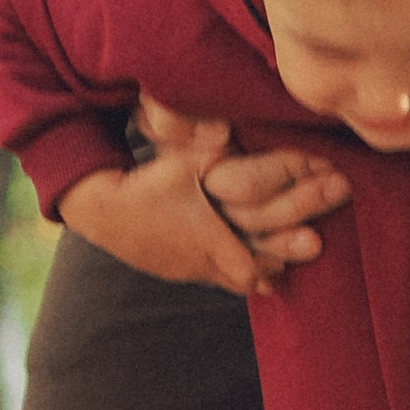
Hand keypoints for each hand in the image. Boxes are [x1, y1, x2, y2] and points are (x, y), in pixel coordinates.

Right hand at [59, 95, 349, 297]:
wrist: (98, 209)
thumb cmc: (145, 183)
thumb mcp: (182, 161)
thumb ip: (212, 147)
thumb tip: (231, 129)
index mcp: (207, 238)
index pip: (252, 267)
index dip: (279, 257)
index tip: (310, 241)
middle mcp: (200, 261)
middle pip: (250, 279)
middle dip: (280, 261)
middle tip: (309, 245)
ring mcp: (186, 269)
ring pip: (231, 281)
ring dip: (257, 268)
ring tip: (282, 257)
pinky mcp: (173, 269)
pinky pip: (211, 275)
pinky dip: (231, 267)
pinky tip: (245, 256)